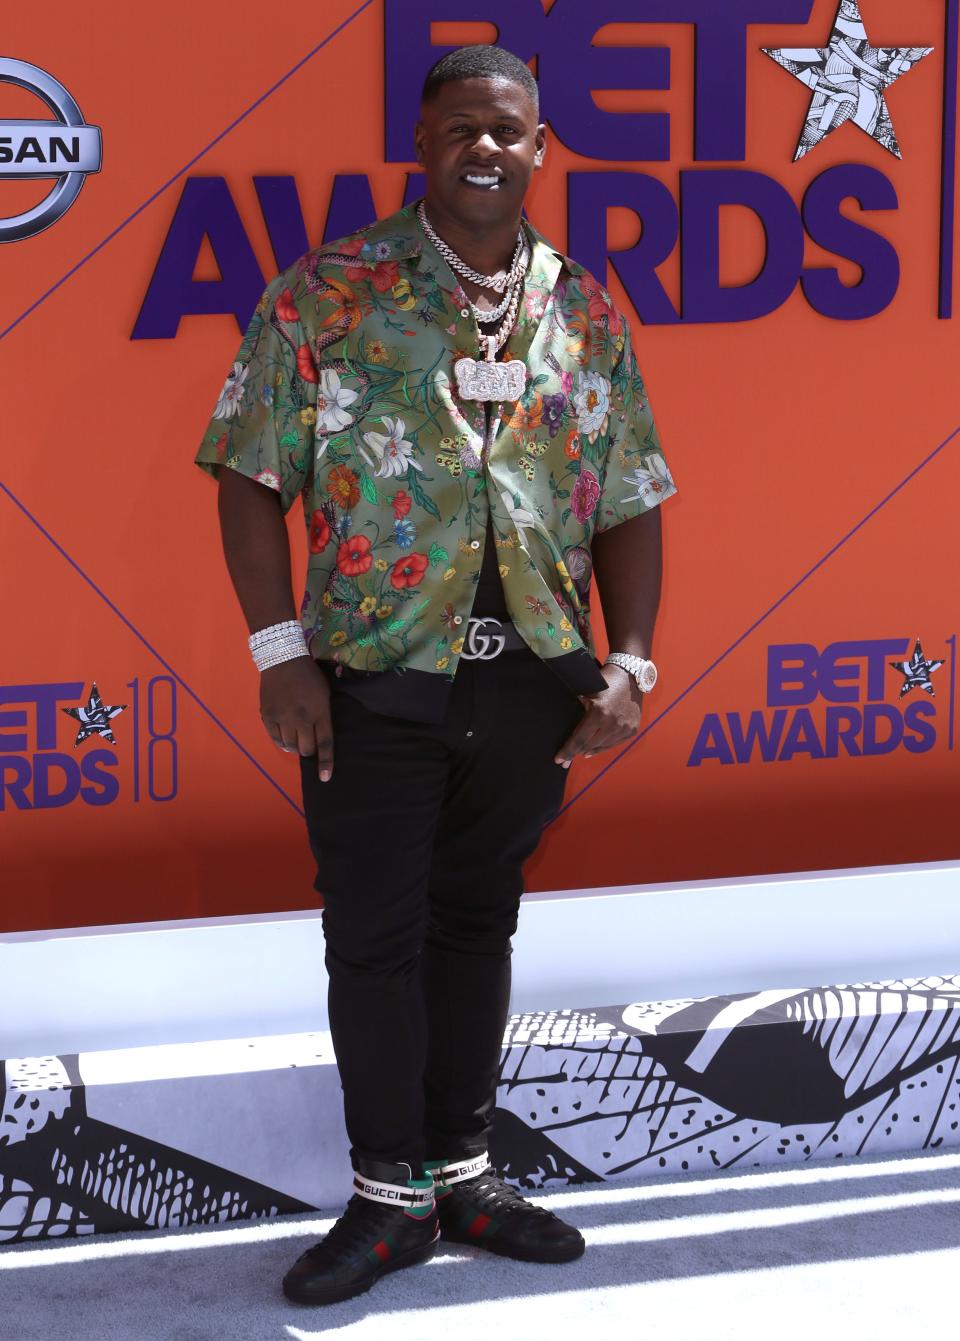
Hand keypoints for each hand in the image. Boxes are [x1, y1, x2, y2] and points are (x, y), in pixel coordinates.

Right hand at [259, 657, 334, 780]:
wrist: (283, 659)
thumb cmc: (309, 675)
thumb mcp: (324, 693)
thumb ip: (323, 715)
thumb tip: (319, 738)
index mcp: (319, 711)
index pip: (325, 743)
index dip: (326, 763)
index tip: (325, 778)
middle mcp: (301, 718)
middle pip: (306, 748)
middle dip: (308, 751)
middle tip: (308, 743)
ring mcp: (283, 717)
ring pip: (290, 746)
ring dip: (295, 746)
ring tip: (296, 737)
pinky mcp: (268, 715)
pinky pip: (274, 738)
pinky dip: (281, 741)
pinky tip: (284, 737)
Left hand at [553, 664, 642, 768]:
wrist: (630, 676)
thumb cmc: (604, 682)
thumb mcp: (586, 693)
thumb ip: (577, 711)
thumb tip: (564, 730)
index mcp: (599, 713)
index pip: (579, 739)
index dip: (567, 751)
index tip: (558, 760)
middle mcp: (613, 723)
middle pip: (589, 746)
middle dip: (575, 753)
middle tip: (565, 760)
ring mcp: (624, 728)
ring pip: (601, 747)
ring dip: (589, 750)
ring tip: (579, 753)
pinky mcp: (632, 730)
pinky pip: (613, 744)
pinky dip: (602, 747)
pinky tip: (593, 749)